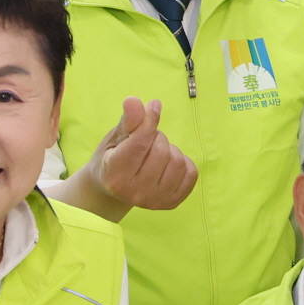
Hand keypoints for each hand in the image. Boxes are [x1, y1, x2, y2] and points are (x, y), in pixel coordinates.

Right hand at [90, 97, 199, 211]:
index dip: (149, 121)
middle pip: (161, 151)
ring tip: (155, 152)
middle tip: (146, 141)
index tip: (154, 105)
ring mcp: (155, 201)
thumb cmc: (112, 158)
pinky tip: (168, 164)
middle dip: (156, 137)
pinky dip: (184, 162)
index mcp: (115, 175)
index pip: (139, 144)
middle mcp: (135, 193)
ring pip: (178, 161)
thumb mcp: (115, 138)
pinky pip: (191, 173)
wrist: (112, 189)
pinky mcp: (171, 203)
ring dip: (170, 149)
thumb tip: (134, 101)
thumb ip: (128, 121)